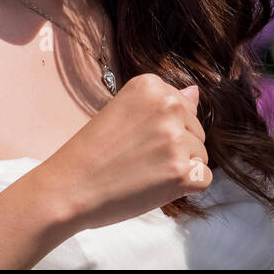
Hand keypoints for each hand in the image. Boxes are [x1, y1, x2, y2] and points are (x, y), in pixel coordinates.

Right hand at [32, 73, 210, 233]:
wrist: (70, 186)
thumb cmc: (92, 152)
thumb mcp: (123, 111)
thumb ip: (162, 103)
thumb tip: (196, 92)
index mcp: (150, 85)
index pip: (185, 106)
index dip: (164, 128)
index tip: (137, 138)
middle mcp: (167, 106)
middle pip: (197, 130)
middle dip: (177, 147)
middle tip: (138, 157)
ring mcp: (176, 139)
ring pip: (201, 155)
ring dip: (179, 167)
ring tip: (144, 171)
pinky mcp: (181, 172)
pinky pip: (204, 178)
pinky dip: (185, 188)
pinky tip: (156, 186)